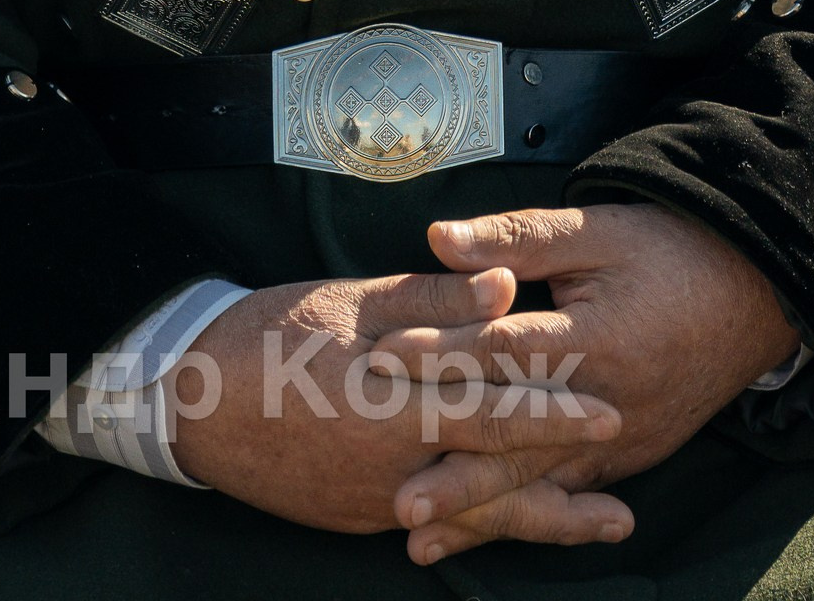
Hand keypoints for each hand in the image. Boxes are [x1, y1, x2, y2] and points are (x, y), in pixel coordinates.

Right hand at [167, 260, 625, 538]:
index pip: (491, 412)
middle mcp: (391, 469)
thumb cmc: (266, 338)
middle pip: (493, 484)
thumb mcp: (348, 303)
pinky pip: (432, 518)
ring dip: (533, 522)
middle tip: (626, 508)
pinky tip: (507, 519)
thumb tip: (506, 286)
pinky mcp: (357, 516)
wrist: (187, 405)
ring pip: (470, 513)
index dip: (554, 414)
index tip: (610, 410)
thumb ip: (433, 302)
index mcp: (392, 406)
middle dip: (562, 496)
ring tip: (594, 527)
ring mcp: (373, 503)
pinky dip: (476, 520)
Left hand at [375, 201, 797, 567]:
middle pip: (518, 440)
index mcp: (597, 337)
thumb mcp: (597, 229)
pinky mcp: (629, 458)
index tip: (379, 358)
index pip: (504, 350)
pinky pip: (568, 495)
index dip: (439, 353)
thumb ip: (517, 238)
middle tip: (393, 496)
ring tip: (420, 539)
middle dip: (454, 470)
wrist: (753, 295)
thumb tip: (439, 235)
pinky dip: (523, 520)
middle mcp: (608, 401)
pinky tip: (481, 538)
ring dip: (480, 513)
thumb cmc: (669, 252)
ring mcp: (622, 439)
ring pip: (540, 484)